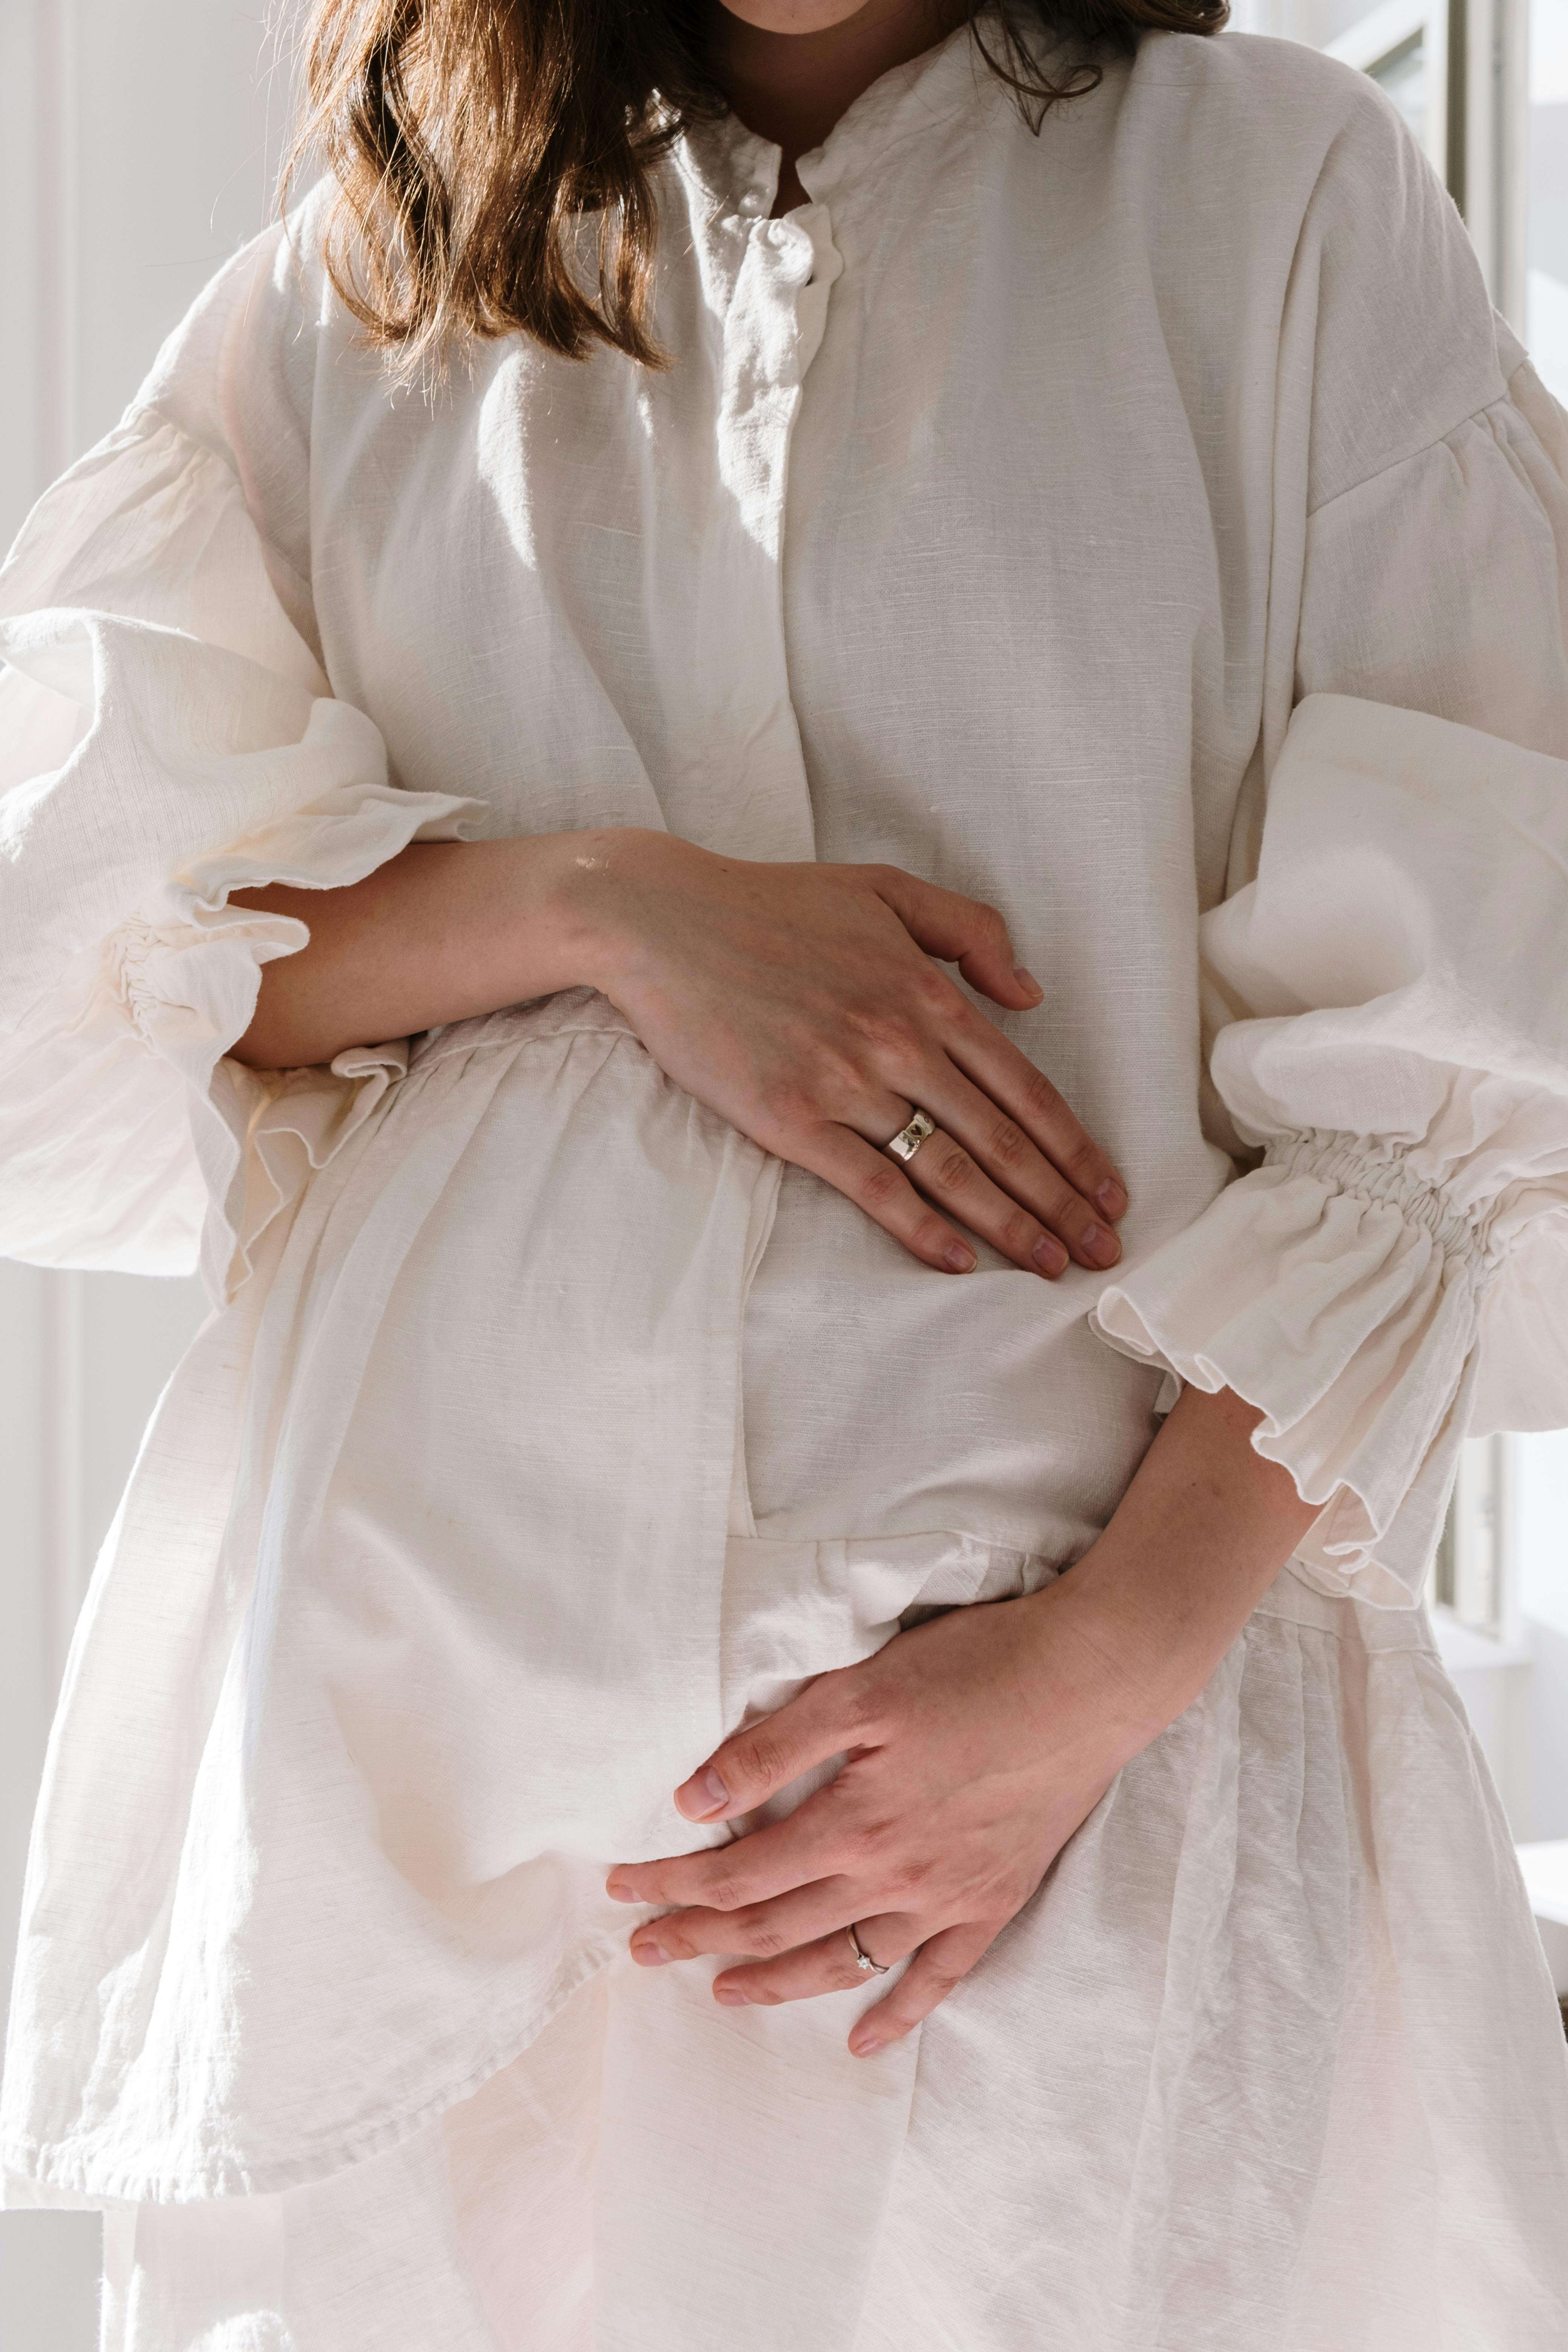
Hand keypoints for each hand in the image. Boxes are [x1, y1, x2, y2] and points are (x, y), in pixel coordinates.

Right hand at [575, 831, 1124, 1277]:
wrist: (662, 921)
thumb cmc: (771, 904)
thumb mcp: (884, 888)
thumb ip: (969, 930)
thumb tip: (1030, 993)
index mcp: (927, 992)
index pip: (1025, 1088)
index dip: (1076, 1148)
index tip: (1110, 1191)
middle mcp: (899, 1042)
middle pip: (1001, 1139)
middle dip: (1061, 1202)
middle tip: (1101, 1251)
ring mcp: (845, 1083)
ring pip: (948, 1169)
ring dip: (1008, 1224)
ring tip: (1050, 1266)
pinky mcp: (790, 1119)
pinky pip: (871, 1185)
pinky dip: (920, 1228)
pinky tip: (958, 1261)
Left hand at [604, 1582, 1127, 2053]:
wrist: (1089, 1680)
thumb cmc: (974, 1669)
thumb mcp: (861, 1689)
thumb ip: (774, 1746)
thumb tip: (693, 1801)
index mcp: (853, 1821)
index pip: (737, 1871)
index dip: (673, 1882)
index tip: (622, 1887)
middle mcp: (893, 1876)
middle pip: (773, 1924)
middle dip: (698, 1937)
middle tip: (642, 1948)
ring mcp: (946, 1897)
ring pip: (841, 1961)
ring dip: (773, 1983)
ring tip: (720, 1992)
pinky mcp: (992, 1901)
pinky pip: (937, 1979)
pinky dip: (895, 2016)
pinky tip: (861, 2042)